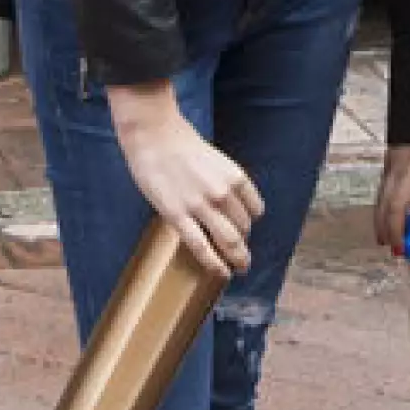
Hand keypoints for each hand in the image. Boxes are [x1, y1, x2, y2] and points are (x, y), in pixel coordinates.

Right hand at [106, 82, 261, 280]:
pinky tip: (221, 272)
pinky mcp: (178, 216)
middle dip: (245, 246)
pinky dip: (215, 264)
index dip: (251, 222)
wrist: (154, 136)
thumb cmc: (181, 144)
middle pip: (244, 228)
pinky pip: (202, 247)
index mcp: (236, 177)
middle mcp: (224, 193)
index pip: (255, 209)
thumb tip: (227, 205)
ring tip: (238, 270)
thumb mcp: (216, 161)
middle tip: (244, 259)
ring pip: (229, 241)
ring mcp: (202, 206)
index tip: (245, 230)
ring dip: (238, 259)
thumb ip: (224, 183)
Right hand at [374, 142, 409, 257]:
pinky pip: (381, 188)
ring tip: (385, 242)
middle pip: (397, 210)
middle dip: (396, 233)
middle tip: (400, 252)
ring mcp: (398, 166)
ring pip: (383, 200)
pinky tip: (381, 217)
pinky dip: (379, 206)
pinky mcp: (389, 160)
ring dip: (382, 223)